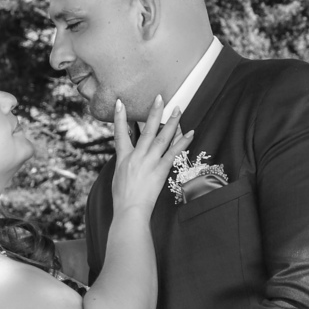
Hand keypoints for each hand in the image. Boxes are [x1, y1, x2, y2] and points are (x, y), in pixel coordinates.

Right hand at [110, 94, 192, 215]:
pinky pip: (174, 153)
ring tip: (178, 109)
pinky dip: (183, 142)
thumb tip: (128, 158)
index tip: (120, 102)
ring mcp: (150, 162)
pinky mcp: (161, 170)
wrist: (130, 210)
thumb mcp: (118, 177)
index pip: (120, 133)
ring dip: (171, 122)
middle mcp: (137, 156)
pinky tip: (190, 132)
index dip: (119, 117)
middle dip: (153, 112)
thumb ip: (124, 164)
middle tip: (160, 97)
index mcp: (124, 157)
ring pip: (162, 137)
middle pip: (146, 130)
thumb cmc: (122, 198)